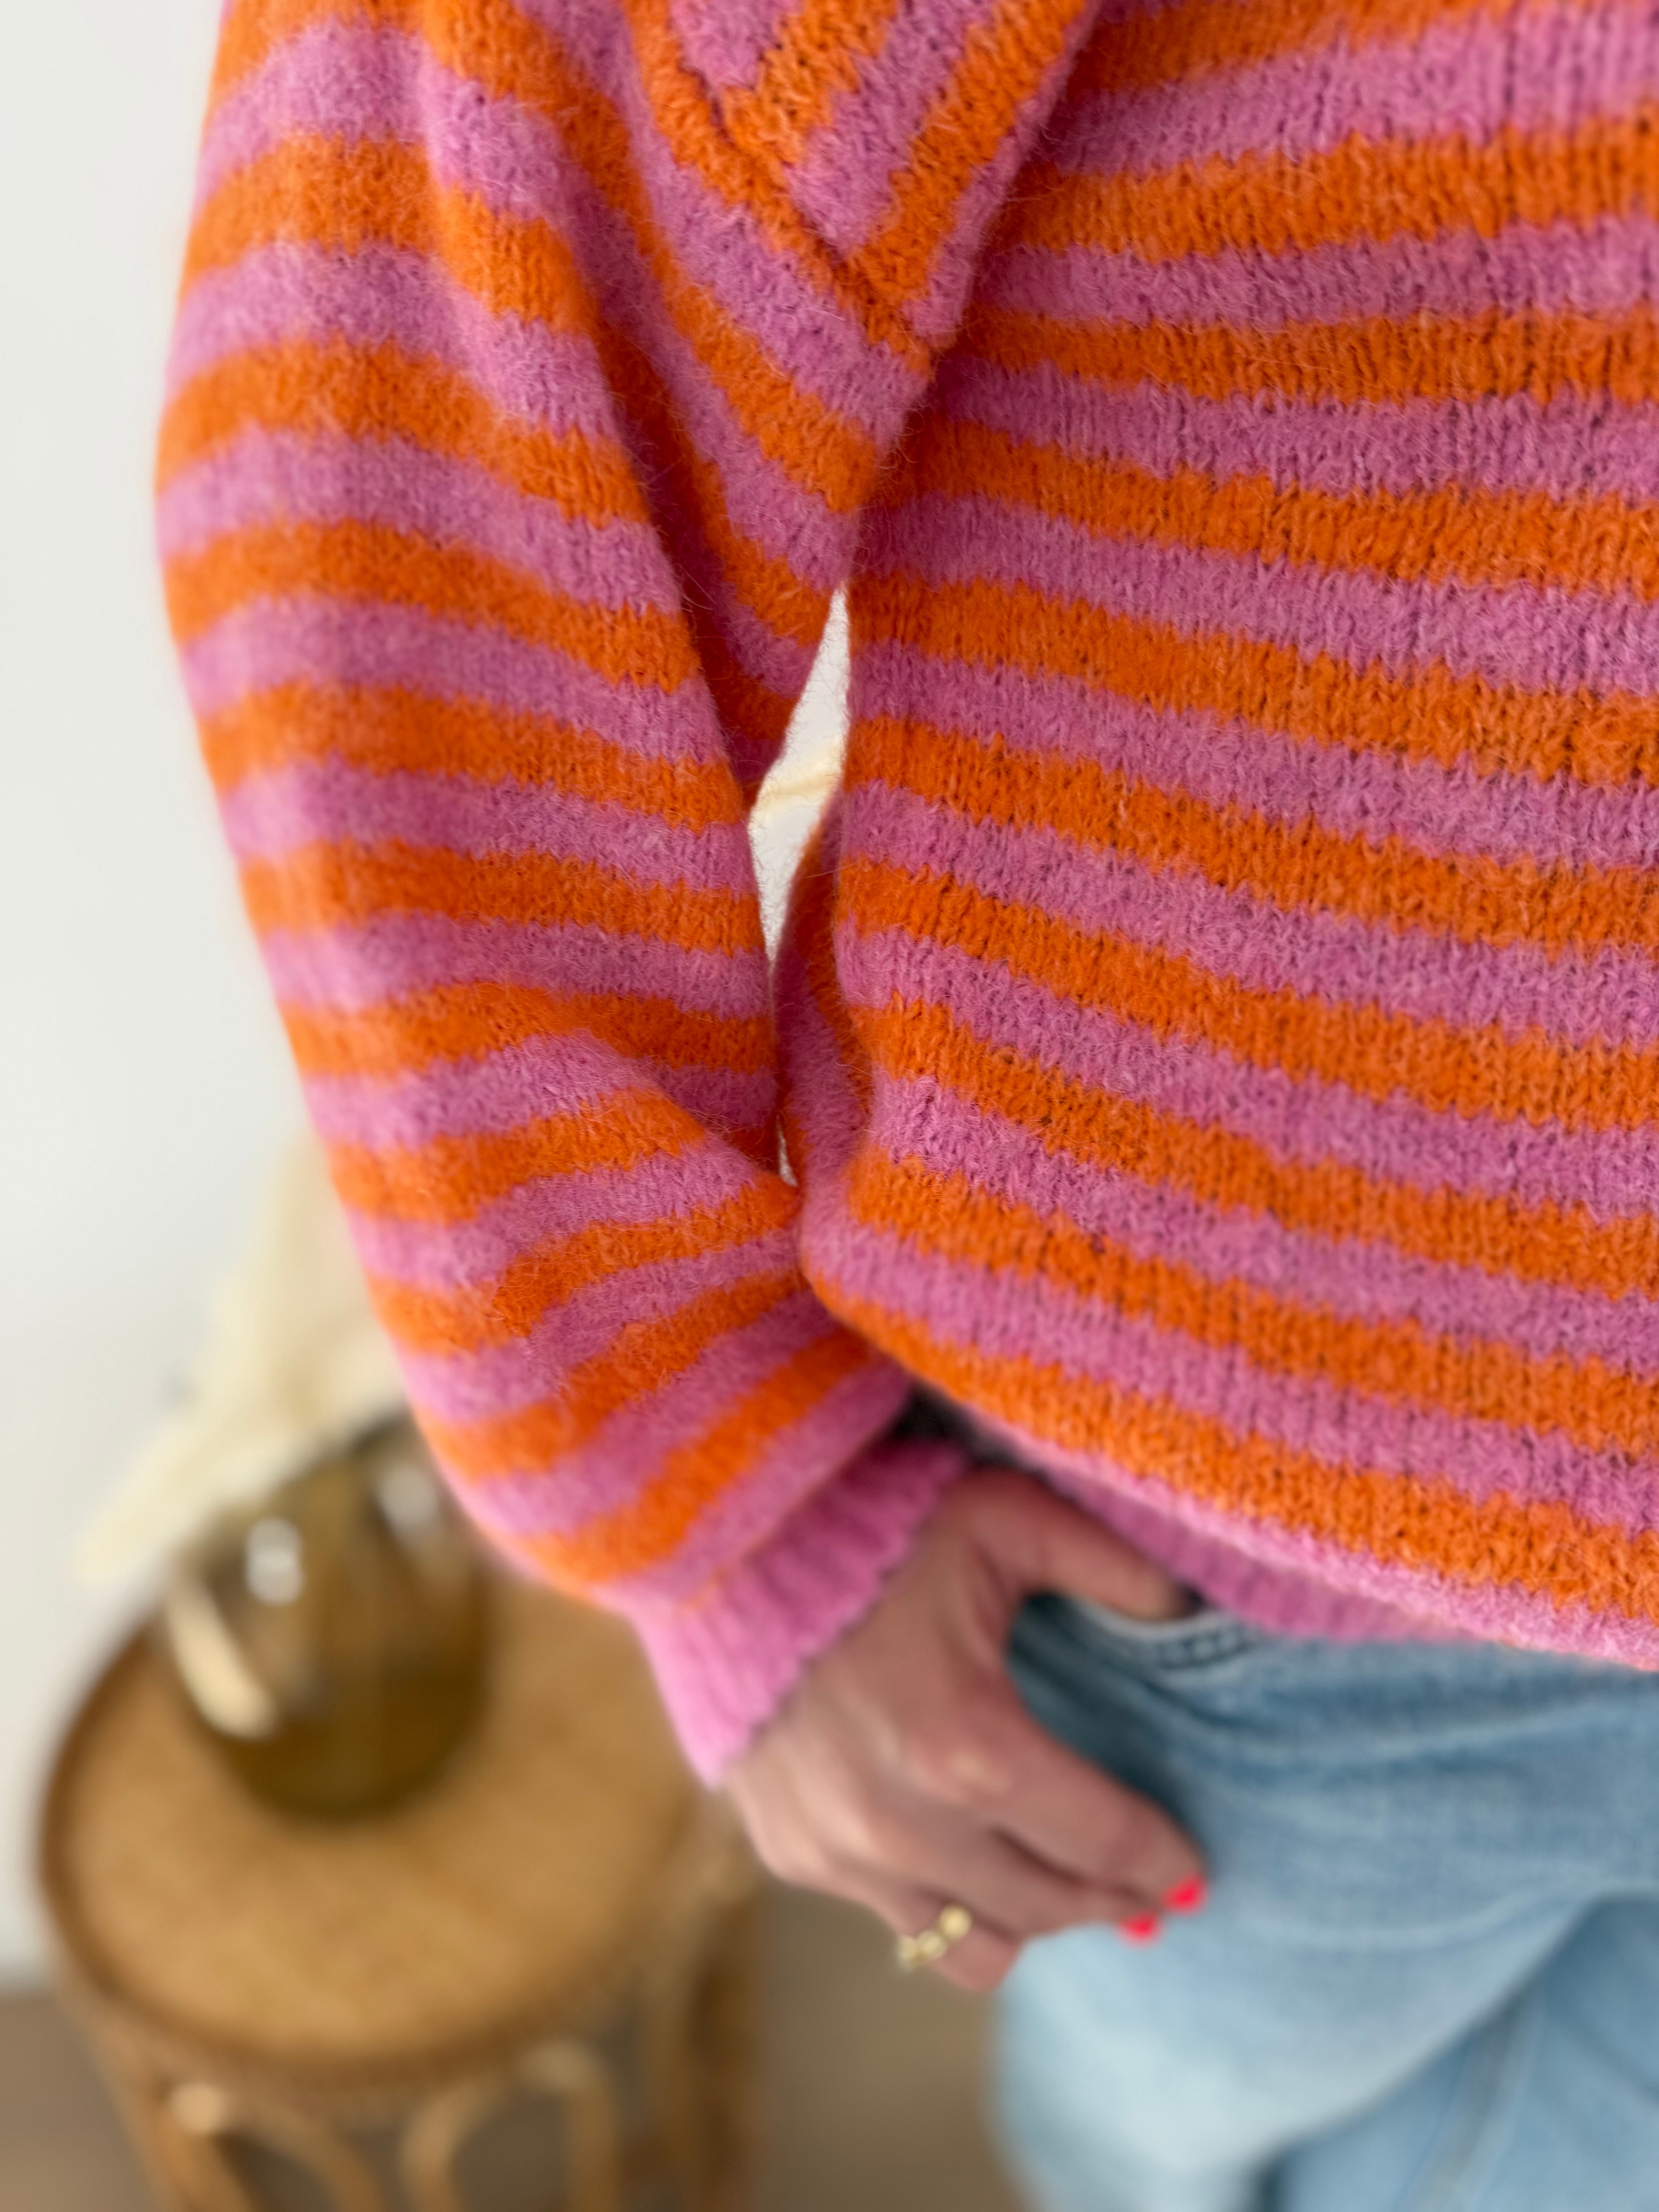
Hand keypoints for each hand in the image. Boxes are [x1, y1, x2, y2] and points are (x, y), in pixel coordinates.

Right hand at [726, 1469, 1205, 1990]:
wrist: (723, 1543)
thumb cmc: (878, 1523)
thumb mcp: (1007, 1518)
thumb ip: (1113, 1564)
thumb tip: (1194, 1610)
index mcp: (968, 1743)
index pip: (1103, 1840)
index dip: (1164, 1861)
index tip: (1193, 1871)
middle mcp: (900, 1820)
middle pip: (1049, 1906)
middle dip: (1112, 1899)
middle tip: (1148, 1888)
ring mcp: (838, 1847)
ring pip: (973, 1944)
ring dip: (1034, 1923)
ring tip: (1065, 1890)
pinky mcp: (791, 1851)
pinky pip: (896, 1916)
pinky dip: (946, 1897)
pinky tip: (969, 1855)